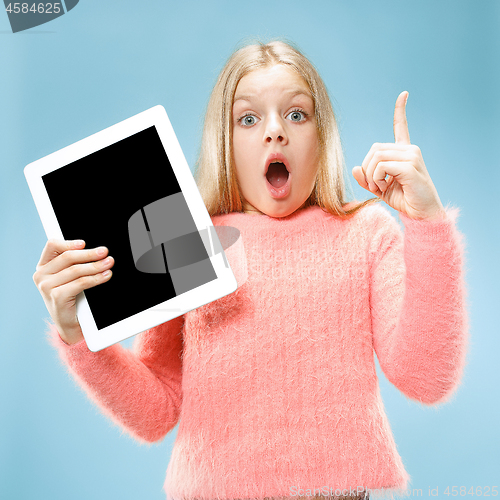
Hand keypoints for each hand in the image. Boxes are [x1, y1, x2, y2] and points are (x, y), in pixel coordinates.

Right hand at [33, 239, 113, 344]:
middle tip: (105, 252)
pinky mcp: (56, 296)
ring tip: (109, 263)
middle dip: (89, 254)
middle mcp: (41, 275)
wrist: (70, 323)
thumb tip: (96, 251)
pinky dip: (96, 278)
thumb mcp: (70, 277)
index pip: (52, 246)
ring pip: (76, 270)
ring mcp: (46, 286)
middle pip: (68, 257)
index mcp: (43, 266)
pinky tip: (106, 276)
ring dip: (96, 266)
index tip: (85, 243)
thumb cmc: (72, 297)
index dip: (69, 242)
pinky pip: (80, 283)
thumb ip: (74, 263)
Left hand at [352, 91, 445, 219]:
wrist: (422, 214)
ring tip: (380, 188)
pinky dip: (376, 179)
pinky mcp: (410, 166)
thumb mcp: (379, 188)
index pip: (401, 127)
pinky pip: (381, 166)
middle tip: (373, 185)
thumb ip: (366, 178)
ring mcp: (412, 156)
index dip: (400, 110)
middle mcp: (410, 150)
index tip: (404, 94)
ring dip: (370, 175)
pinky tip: (384, 188)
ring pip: (376, 157)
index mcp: (404, 153)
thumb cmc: (403, 200)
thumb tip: (355, 167)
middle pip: (374, 149)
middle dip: (366, 168)